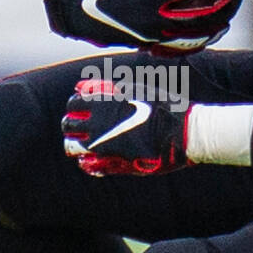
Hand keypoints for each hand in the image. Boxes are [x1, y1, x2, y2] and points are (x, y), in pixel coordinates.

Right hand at [44, 0, 231, 52]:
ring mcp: (150, 37)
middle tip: (228, 2)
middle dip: (216, 13)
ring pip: (187, 38)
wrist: (74, 13)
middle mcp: (153, 22)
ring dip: (206, 30)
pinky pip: (173, 43)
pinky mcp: (145, 44)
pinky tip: (195, 31)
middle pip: (196, 21)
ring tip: (220, 22)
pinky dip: (188, 38)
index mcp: (149, 0)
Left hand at [62, 79, 189, 175]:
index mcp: (103, 102)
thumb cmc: (164, 107)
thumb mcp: (137, 89)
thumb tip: (84, 87)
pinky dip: (87, 163)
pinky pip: (90, 166)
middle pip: (69, 125)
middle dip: (71, 125)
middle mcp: (99, 123)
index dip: (75, 105)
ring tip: (83, 145)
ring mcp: (104, 145)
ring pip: (73, 147)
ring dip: (75, 145)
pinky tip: (91, 161)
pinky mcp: (114, 163)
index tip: (81, 108)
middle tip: (78, 127)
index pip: (74, 103)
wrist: (183, 132)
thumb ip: (109, 88)